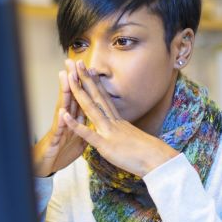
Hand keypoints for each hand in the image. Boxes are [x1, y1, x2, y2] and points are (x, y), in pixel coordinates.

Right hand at [32, 63, 87, 176]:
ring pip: (62, 108)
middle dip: (72, 79)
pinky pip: (59, 130)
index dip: (84, 84)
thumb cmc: (59, 152)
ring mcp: (58, 129)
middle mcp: (64, 120)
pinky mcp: (54, 141)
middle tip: (73, 61)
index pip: (79, 98)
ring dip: (64, 93)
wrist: (45, 167)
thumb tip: (91, 118)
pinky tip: (62, 111)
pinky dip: (61, 121)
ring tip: (65, 77)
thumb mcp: (76, 139)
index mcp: (73, 119)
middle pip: (70, 97)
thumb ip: (83, 127)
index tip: (88, 67)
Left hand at [62, 60, 178, 177]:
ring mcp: (108, 131)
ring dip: (79, 92)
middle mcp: (112, 122)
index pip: (104, 98)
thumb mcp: (134, 139)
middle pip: (96, 96)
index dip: (96, 83)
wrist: (158, 159)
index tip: (89, 69)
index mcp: (118, 121)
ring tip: (70, 76)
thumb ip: (125, 133)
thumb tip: (123, 131)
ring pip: (91, 108)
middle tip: (76, 62)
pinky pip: (87, 134)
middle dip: (85, 78)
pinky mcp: (106, 145)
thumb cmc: (148, 153)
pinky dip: (75, 124)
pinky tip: (64, 115)